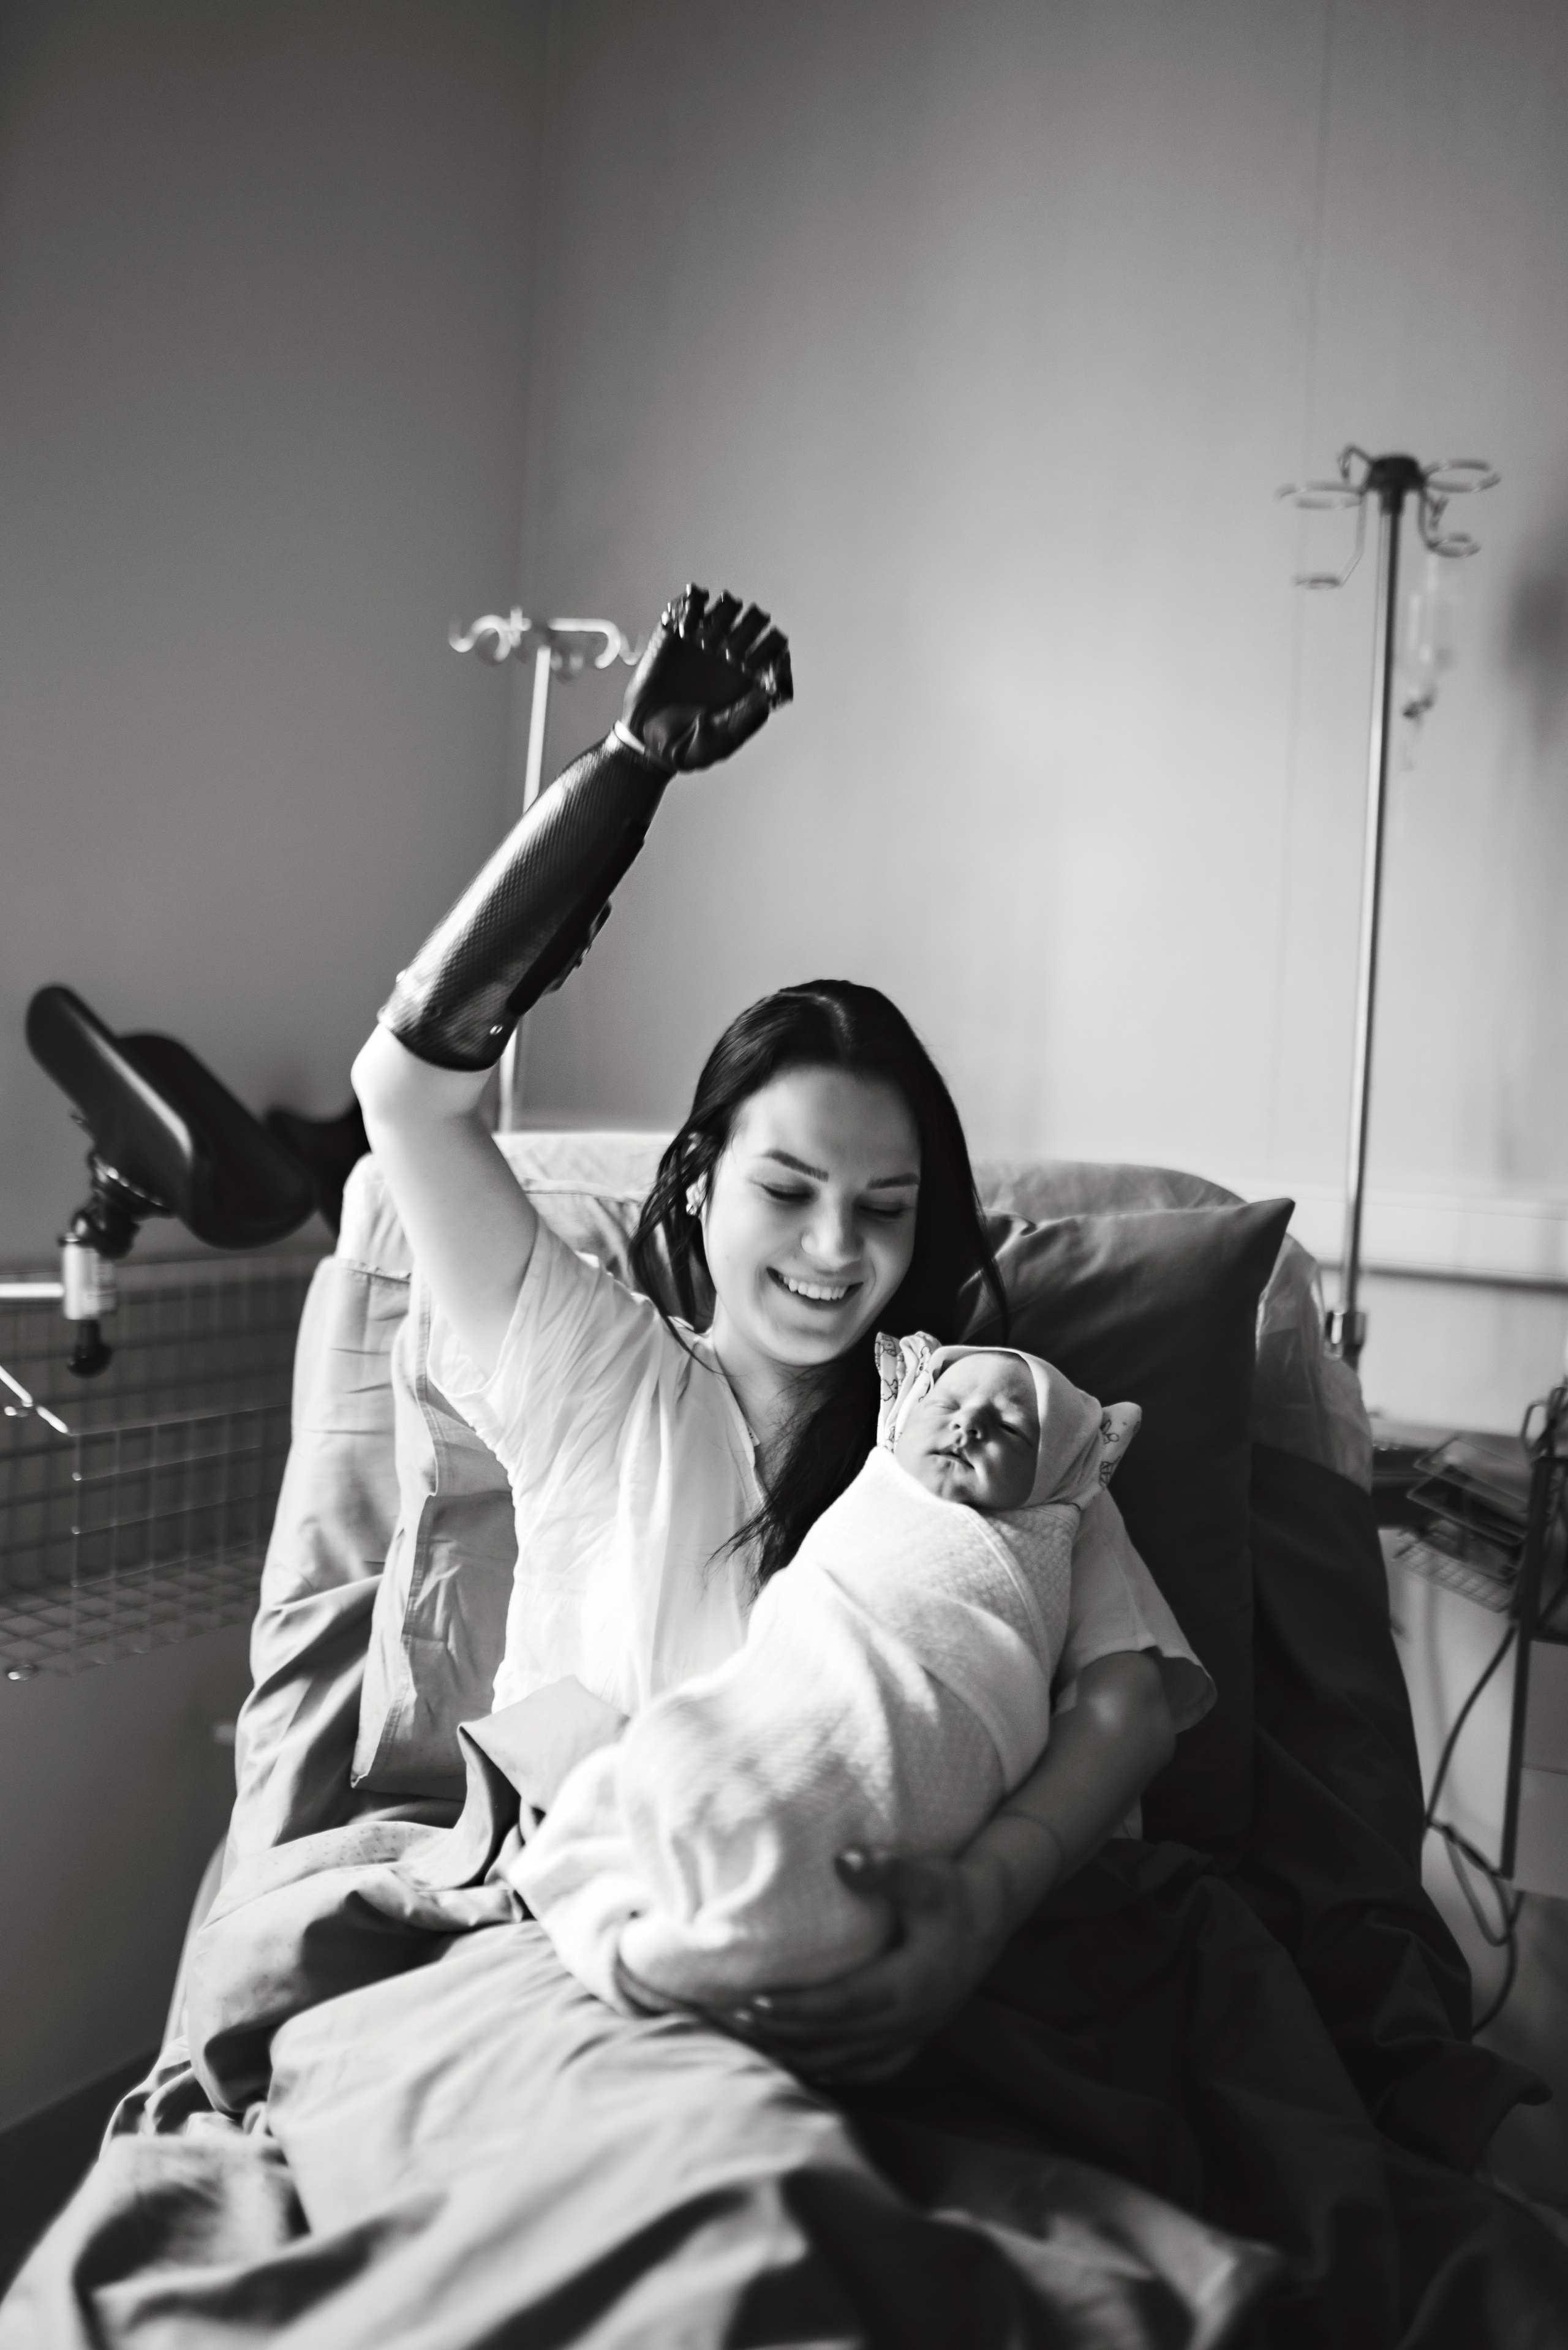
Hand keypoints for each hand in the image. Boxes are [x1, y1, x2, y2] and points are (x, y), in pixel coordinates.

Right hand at [621, 585, 792, 770]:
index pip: (775, 647)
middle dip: (748, 627)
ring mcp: (703, 642)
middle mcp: (730, 656)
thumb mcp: (723, 739)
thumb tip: (773, 690)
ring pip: (727, 607)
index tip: (752, 664)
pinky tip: (685, 627)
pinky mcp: (674, 635)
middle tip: (728, 651)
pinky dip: (692, 602)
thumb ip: (748, 716)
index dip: (772, 647)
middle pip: (755, 621)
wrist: (645, 742)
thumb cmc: (689, 747)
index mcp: (750, 678)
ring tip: (703, 640)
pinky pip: (691, 604)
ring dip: (722, 613)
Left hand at [704, 1847, 1012, 2084]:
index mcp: (909, 1985)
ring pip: (849, 2060)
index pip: (840, 2004)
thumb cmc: (952, 1891)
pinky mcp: (917, 2037)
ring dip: (801, 2053)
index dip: (796, 2008)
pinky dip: (836, 2069)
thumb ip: (885, 1870)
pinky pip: (871, 2068)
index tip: (754, 2002)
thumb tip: (843, 1859)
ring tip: (755, 2041)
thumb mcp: (925, 1876)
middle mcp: (910, 2019)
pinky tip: (806, 2063)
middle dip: (784, 2032)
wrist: (993, 1914)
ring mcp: (915, 2034)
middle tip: (735, 2021)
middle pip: (836, 2037)